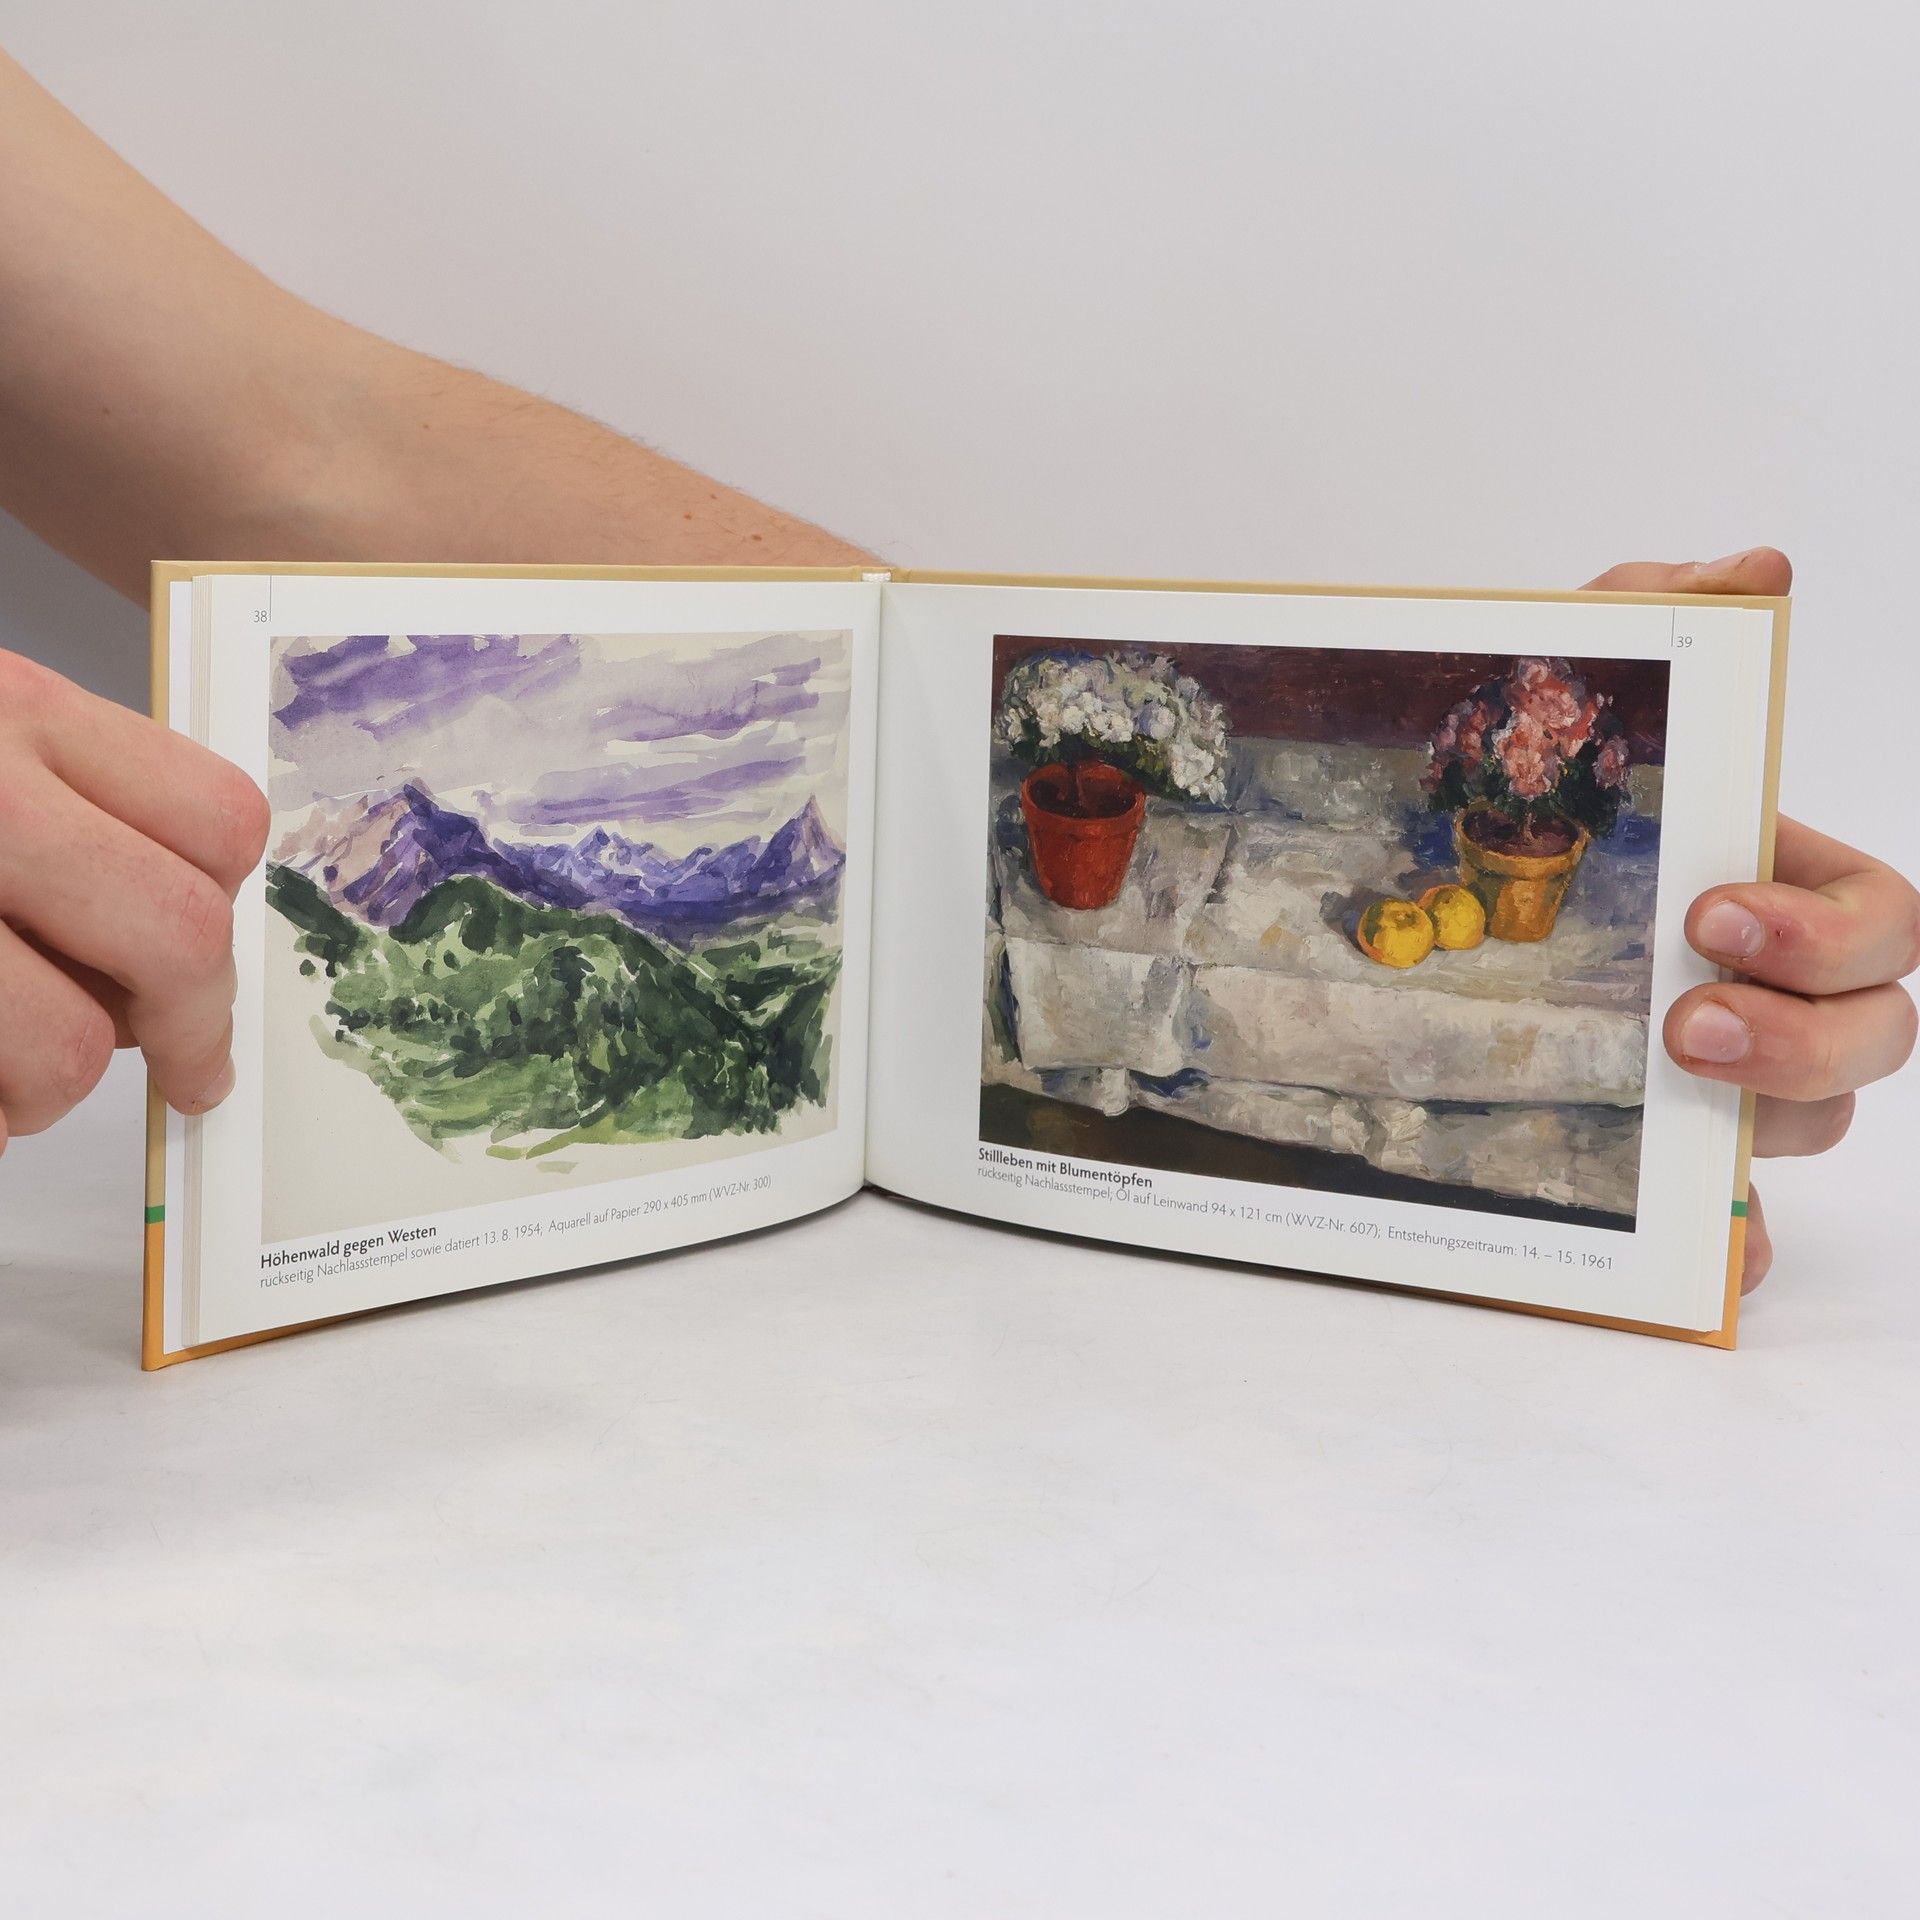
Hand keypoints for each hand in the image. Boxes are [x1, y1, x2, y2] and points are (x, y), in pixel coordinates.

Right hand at [0, 649, 268, 1152]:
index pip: (220, 822)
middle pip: (177, 935)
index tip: (206, 970)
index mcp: (17, 709)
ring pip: (63, 1046)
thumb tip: (186, 958)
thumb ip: (75, 818)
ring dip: (41, 1094)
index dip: (227, 912)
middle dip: (187, 1028)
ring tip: (3, 1076)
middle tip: (182, 1069)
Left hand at [1584, 549, 1919, 1290]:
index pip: (1886, 927)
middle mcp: (1777, 989)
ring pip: (1814, 1128)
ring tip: (1662, 1082)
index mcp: (1782, 890)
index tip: (1714, 914)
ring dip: (1768, 1122)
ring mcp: (1727, 1077)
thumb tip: (1754, 567)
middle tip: (1682, 1021)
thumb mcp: (1576, 693)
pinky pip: (1735, 1215)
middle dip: (1805, 1038)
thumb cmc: (1543, 799)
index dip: (1830, 936)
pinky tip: (1707, 1245)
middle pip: (1877, 1040)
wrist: (1435, 884)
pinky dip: (1735, 1236)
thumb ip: (1654, 617)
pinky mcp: (1666, 1152)